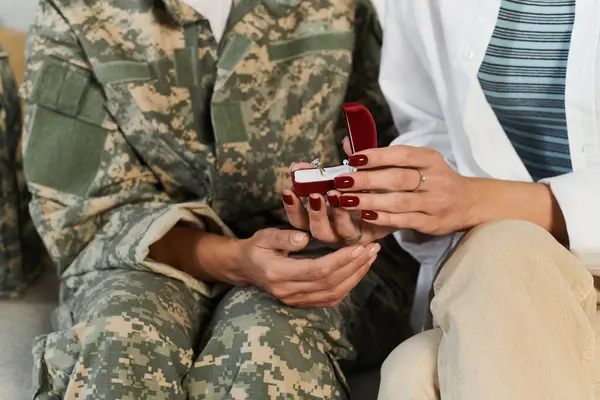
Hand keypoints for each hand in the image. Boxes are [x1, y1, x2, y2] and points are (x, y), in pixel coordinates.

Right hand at [237, 228, 380, 307]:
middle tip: (373, 248)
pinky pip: (331, 299)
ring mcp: (296, 300)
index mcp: (278, 274)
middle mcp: (289, 292)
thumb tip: (305, 237)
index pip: (317, 270)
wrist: (246, 268)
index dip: (341, 259)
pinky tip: (359, 270)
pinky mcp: (303, 303)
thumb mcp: (265, 236)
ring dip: (356, 276)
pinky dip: (349, 285)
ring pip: (334, 293)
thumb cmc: (257, 247)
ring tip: (371, 257)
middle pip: (330, 283)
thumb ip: (283, 237)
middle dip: (355, 265)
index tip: (360, 246)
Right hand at [283, 162, 392, 245]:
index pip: (299, 218)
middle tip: (315, 196)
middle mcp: (333, 231)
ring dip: (335, 215)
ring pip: (337, 233)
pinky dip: (356, 218)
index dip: (292, 207)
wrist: (395, 197)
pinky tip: (358, 204)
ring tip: (336, 196)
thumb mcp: (345, 175)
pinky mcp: (369, 236)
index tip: (288, 191)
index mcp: (321, 218)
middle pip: (315, 231)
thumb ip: (328, 168)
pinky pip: (359, 233)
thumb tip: (314, 157)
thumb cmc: (363, 186)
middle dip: (313, 214)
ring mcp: (350, 236)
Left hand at [333, 143, 476, 234]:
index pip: (401, 154)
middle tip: (342, 182)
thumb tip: (348, 145)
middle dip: (366, 180)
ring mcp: (435, 202)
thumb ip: (385, 156)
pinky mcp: (432, 222)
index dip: (376, 156)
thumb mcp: (418, 162)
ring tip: (345, 200)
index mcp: (430, 158)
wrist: (468, 203)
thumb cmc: (434, 179)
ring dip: (369, 200)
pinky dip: (383, 218)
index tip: (353, 159)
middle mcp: (436, 179)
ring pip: (398, 201)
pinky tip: (365, 215)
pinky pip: (404, 220)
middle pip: (397, 178)